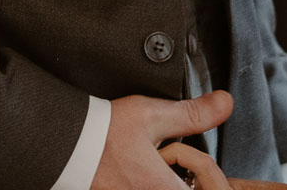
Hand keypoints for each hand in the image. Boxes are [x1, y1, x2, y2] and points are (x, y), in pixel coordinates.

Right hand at [93, 92, 233, 189]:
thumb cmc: (102, 134)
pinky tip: (137, 172)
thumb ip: (192, 114)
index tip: (194, 166)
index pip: (199, 189)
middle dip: (184, 180)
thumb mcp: (152, 115)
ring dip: (167, 181)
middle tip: (174, 165)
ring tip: (153, 168)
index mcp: (161, 188)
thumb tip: (223, 105)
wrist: (64, 144)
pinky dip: (146, 182)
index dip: (201, 176)